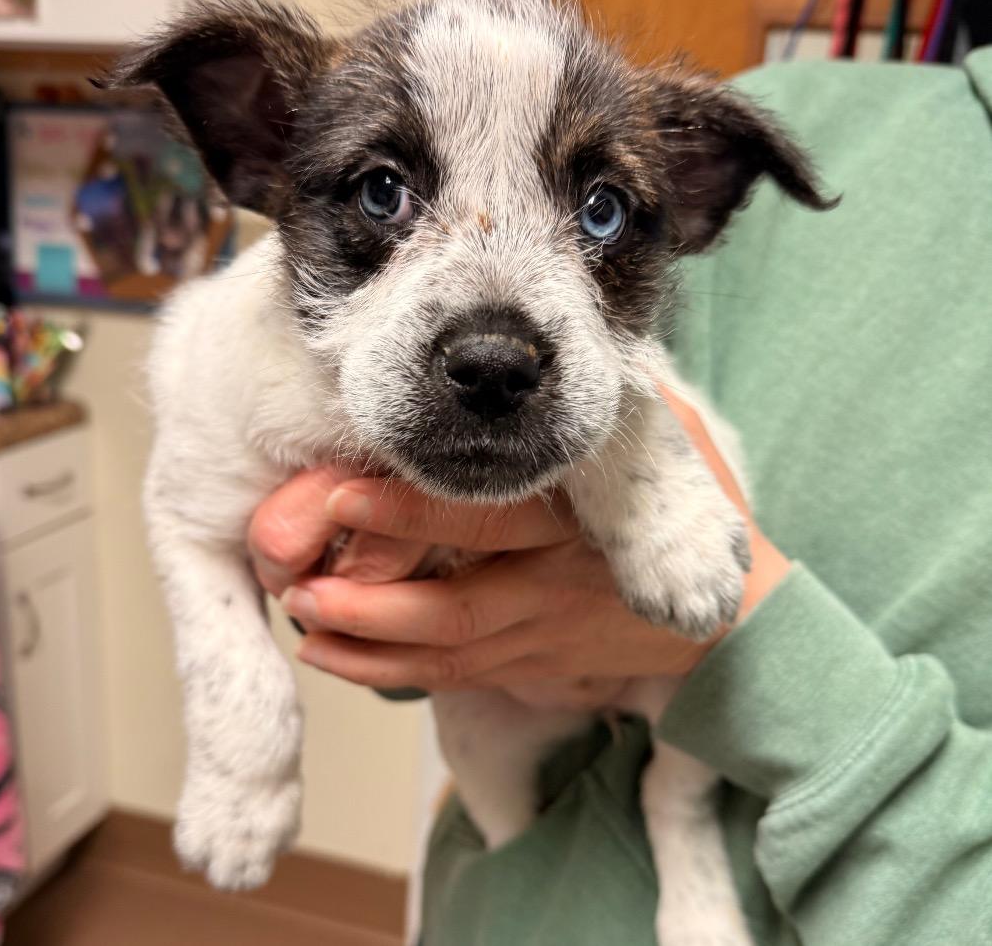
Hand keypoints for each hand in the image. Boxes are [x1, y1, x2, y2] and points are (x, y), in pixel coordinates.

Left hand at [247, 396, 789, 692]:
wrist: (732, 618)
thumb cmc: (685, 508)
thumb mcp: (660, 437)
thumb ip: (601, 400)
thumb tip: (526, 351)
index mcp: (579, 518)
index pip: (486, 513)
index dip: (408, 510)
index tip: (338, 495)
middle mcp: (556, 583)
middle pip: (458, 600)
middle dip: (372, 596)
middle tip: (298, 581)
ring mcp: (545, 634)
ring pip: (448, 650)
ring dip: (369, 644)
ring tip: (301, 624)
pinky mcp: (536, 667)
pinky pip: (459, 677)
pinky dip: (393, 671)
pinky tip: (336, 659)